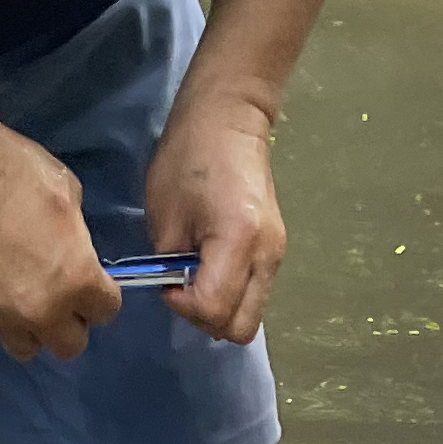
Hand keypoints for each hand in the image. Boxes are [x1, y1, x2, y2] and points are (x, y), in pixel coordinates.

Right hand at [0, 124, 120, 360]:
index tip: (91, 283)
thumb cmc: (13, 169)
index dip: (100, 297)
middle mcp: (44, 308)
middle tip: (60, 297)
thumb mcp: (64, 190)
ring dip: (33, 330)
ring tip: (25, 301)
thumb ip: (74, 232)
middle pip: (70, 345)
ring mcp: (5, 316)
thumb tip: (70, 241)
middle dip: (70, 324)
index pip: (105, 310)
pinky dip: (2, 316)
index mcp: (77, 276)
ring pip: (29, 349)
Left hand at [145, 79, 285, 341]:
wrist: (230, 116)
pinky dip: (231, 295)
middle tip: (182, 288)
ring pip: (249, 316)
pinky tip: (211, 268)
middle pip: (239, 327)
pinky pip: (253, 295)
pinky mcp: (275, 251)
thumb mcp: (166, 214)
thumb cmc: (189, 155)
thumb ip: (171, 264)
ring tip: (196, 276)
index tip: (167, 282)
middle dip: (205, 319)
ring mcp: (276, 255)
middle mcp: (267, 255)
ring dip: (219, 309)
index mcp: (239, 240)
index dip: (183, 307)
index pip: (214, 310)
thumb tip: (179, 293)